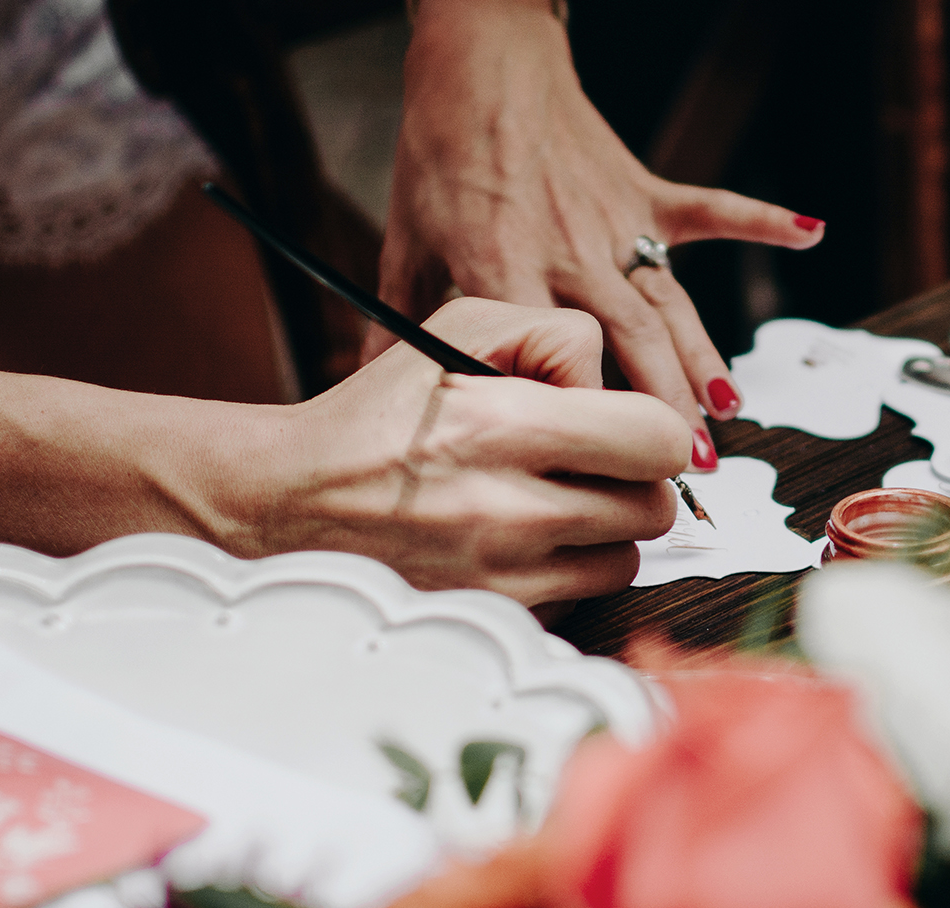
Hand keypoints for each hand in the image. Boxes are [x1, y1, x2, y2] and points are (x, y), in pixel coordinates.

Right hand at [226, 297, 690, 604]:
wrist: (295, 497)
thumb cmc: (382, 411)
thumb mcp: (460, 328)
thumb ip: (556, 335)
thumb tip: (615, 388)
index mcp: (500, 425)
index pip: (655, 439)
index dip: (649, 425)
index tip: (619, 422)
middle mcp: (506, 510)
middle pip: (654, 506)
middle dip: (633, 478)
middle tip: (589, 460)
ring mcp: (501, 577)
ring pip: (627, 560)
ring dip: (605, 529)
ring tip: (552, 498)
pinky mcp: (492, 620)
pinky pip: (581, 602)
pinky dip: (568, 573)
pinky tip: (524, 541)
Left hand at [374, 0, 822, 457]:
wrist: (478, 62)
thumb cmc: (436, 154)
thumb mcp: (404, 241)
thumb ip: (392, 322)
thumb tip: (359, 391)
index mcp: (505, 266)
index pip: (548, 354)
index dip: (578, 412)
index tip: (599, 466)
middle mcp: (569, 249)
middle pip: (629, 339)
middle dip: (663, 405)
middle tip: (690, 465)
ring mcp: (614, 219)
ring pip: (668, 299)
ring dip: (702, 355)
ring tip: (729, 410)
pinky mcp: (641, 189)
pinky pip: (708, 209)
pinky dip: (760, 219)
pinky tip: (811, 232)